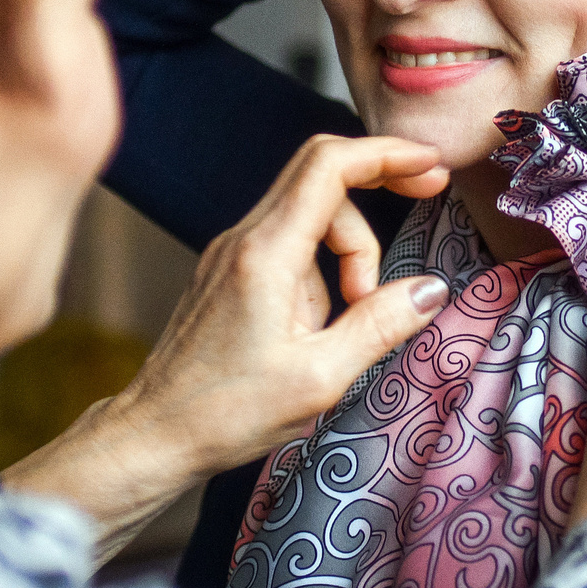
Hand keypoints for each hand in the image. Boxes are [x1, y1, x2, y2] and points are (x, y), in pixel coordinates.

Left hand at [123, 134, 453, 470]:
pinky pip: (290, 244)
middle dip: (378, 178)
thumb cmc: (226, 414)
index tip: (430, 165)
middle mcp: (243, 240)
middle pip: (321, 173)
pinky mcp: (229, 272)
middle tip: (426, 195)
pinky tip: (321, 323)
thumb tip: (430, 289)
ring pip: (310, 213)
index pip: (329, 167)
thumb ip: (379, 325)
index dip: (387, 154)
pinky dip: (322, 268)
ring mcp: (231, 253)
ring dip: (350, 247)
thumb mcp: (320, 378)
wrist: (155, 433)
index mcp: (265, 255)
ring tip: (354, 313)